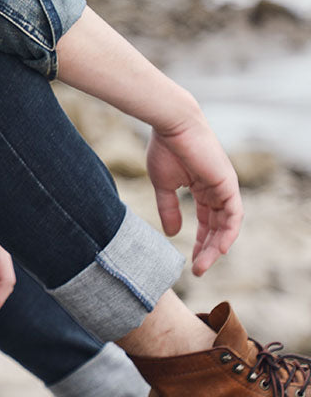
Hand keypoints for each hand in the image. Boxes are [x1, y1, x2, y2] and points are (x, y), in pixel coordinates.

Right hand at [146, 116, 242, 275]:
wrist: (171, 125)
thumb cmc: (165, 149)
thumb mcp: (163, 186)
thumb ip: (169, 209)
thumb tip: (173, 233)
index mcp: (203, 188)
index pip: (207, 221)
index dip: (200, 242)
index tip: (191, 261)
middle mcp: (218, 189)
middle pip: (218, 227)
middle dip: (207, 250)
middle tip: (198, 271)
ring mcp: (225, 187)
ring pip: (226, 224)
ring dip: (216, 246)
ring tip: (203, 264)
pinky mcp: (227, 183)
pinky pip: (233, 214)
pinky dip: (228, 232)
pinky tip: (219, 248)